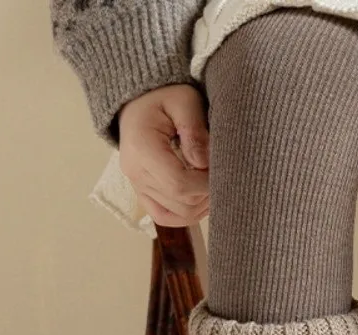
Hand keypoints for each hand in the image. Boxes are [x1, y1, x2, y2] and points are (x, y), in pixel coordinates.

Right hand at [118, 84, 209, 226]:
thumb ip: (195, 132)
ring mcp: (137, 186)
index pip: (179, 184)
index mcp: (142, 148)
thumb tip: (204, 164)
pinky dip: (185, 214)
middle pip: (179, 203)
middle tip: (221, 176)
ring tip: (212, 185)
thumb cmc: (164, 95)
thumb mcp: (184, 101)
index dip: (206, 185)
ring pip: (174, 215)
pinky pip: (164, 216)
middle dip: (206, 195)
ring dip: (199, 206)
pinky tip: (200, 200)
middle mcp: (136, 173)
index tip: (222, 171)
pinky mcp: (143, 193)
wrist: (138, 100)